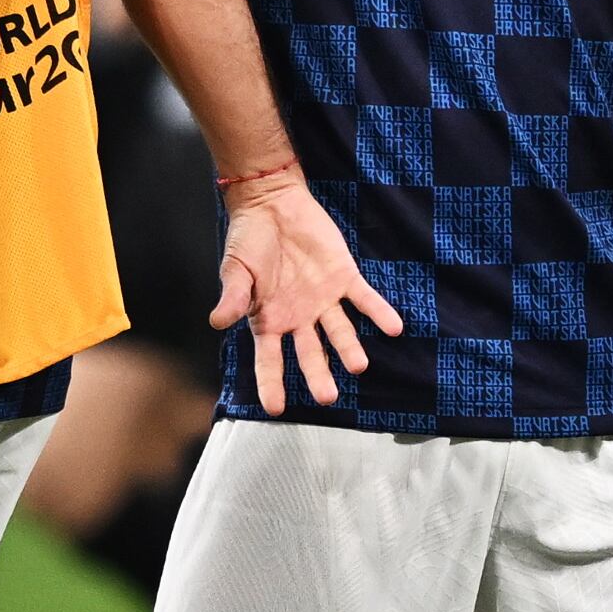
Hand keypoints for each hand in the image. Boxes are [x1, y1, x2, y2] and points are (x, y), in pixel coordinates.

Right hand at [211, 167, 405, 415]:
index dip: (271, 384)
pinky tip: (394, 327)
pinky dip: (379, 312)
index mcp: (270, 320)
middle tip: (328, 396)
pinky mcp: (344, 276)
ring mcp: (324, 299)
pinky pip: (364, 298)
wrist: (272, 202)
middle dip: (319, 375)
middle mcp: (299, 317)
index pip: (270, 360)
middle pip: (311, 353)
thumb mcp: (236, 269)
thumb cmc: (249, 239)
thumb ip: (233, 296)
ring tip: (359, 366)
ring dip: (350, 349)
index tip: (275, 409)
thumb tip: (217, 321)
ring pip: (340, 331)